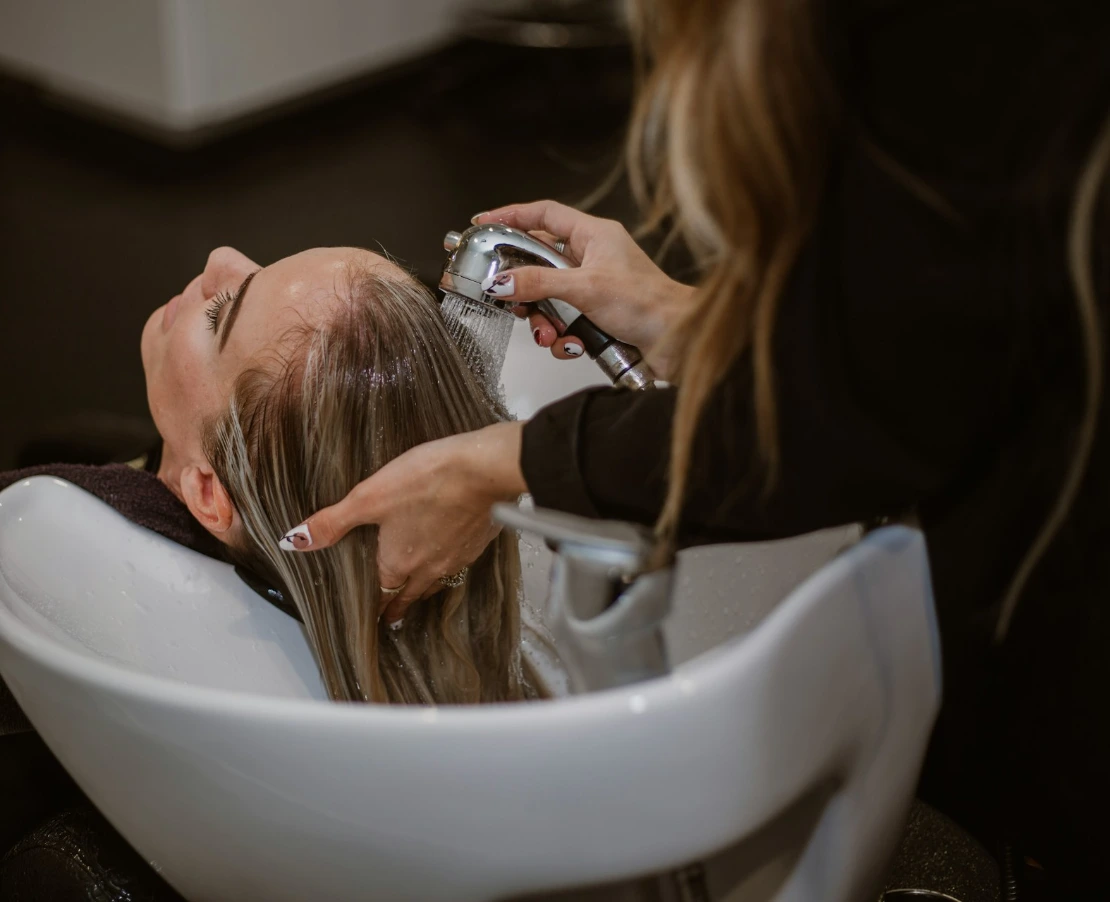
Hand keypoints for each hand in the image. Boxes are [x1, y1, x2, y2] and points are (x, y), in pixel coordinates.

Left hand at [278, 422, 526, 623]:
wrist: (484, 471)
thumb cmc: (426, 480)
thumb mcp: (369, 497)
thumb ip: (332, 522)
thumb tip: (293, 542)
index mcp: (398, 562)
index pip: (383, 595)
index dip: (377, 608)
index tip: (375, 619)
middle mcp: (428, 568)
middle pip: (410, 595)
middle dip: (399, 606)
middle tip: (393, 616)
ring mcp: (457, 558)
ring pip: (437, 582)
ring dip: (425, 589)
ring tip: (419, 591)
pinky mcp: (478, 543)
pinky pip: (459, 563)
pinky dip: (450, 565)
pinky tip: (450, 553)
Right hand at [474, 201, 693, 379]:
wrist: (678, 341)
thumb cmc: (649, 304)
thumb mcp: (585, 288)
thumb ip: (539, 284)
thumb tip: (501, 282)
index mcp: (594, 235)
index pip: (544, 214)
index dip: (512, 216)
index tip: (484, 223)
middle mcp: (593, 258)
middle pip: (539, 263)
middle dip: (525, 289)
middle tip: (511, 301)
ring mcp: (594, 288)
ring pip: (549, 299)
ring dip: (544, 321)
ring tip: (550, 335)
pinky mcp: (597, 315)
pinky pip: (564, 323)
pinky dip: (563, 338)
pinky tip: (573, 346)